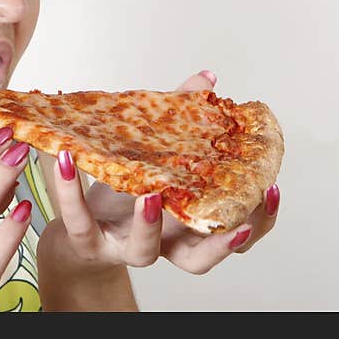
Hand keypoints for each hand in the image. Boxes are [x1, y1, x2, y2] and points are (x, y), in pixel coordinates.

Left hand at [45, 70, 280, 275]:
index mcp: (187, 224)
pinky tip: (66, 159)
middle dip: (221, 244)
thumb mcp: (157, 151)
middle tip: (234, 221)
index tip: (272, 190)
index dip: (260, 220)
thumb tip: (207, 78)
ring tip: (150, 196)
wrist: (77, 224)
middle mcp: (162, 243)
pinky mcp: (86, 241)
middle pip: (200, 261)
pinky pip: (78, 223)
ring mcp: (124, 246)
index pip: (235, 232)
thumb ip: (184, 117)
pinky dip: (70, 192)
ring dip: (149, 226)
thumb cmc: (125, 187)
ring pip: (143, 252)